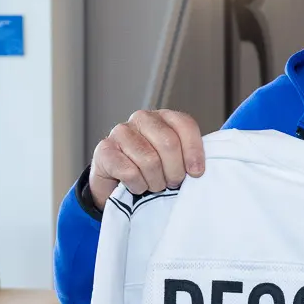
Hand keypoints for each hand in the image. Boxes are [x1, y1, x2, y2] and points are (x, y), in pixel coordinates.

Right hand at [89, 109, 205, 206]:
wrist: (117, 185)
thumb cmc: (153, 171)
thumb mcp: (176, 161)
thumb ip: (189, 156)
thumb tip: (199, 169)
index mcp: (164, 117)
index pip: (185, 125)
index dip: (194, 151)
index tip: (196, 173)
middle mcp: (142, 119)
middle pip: (168, 143)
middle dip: (174, 171)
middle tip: (172, 183)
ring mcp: (120, 132)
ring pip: (149, 160)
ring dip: (156, 181)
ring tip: (155, 185)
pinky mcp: (104, 150)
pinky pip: (130, 172)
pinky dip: (138, 185)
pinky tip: (137, 186)